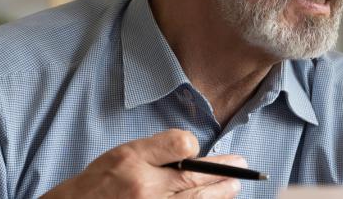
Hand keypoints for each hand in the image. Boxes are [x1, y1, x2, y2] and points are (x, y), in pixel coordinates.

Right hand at [42, 129, 245, 197]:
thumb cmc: (100, 183)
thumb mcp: (124, 154)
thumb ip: (158, 149)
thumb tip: (193, 148)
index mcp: (133, 161)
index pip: (180, 147)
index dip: (198, 150)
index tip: (212, 154)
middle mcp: (144, 188)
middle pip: (193, 181)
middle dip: (222, 176)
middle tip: (242, 171)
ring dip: (218, 196)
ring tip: (233, 188)